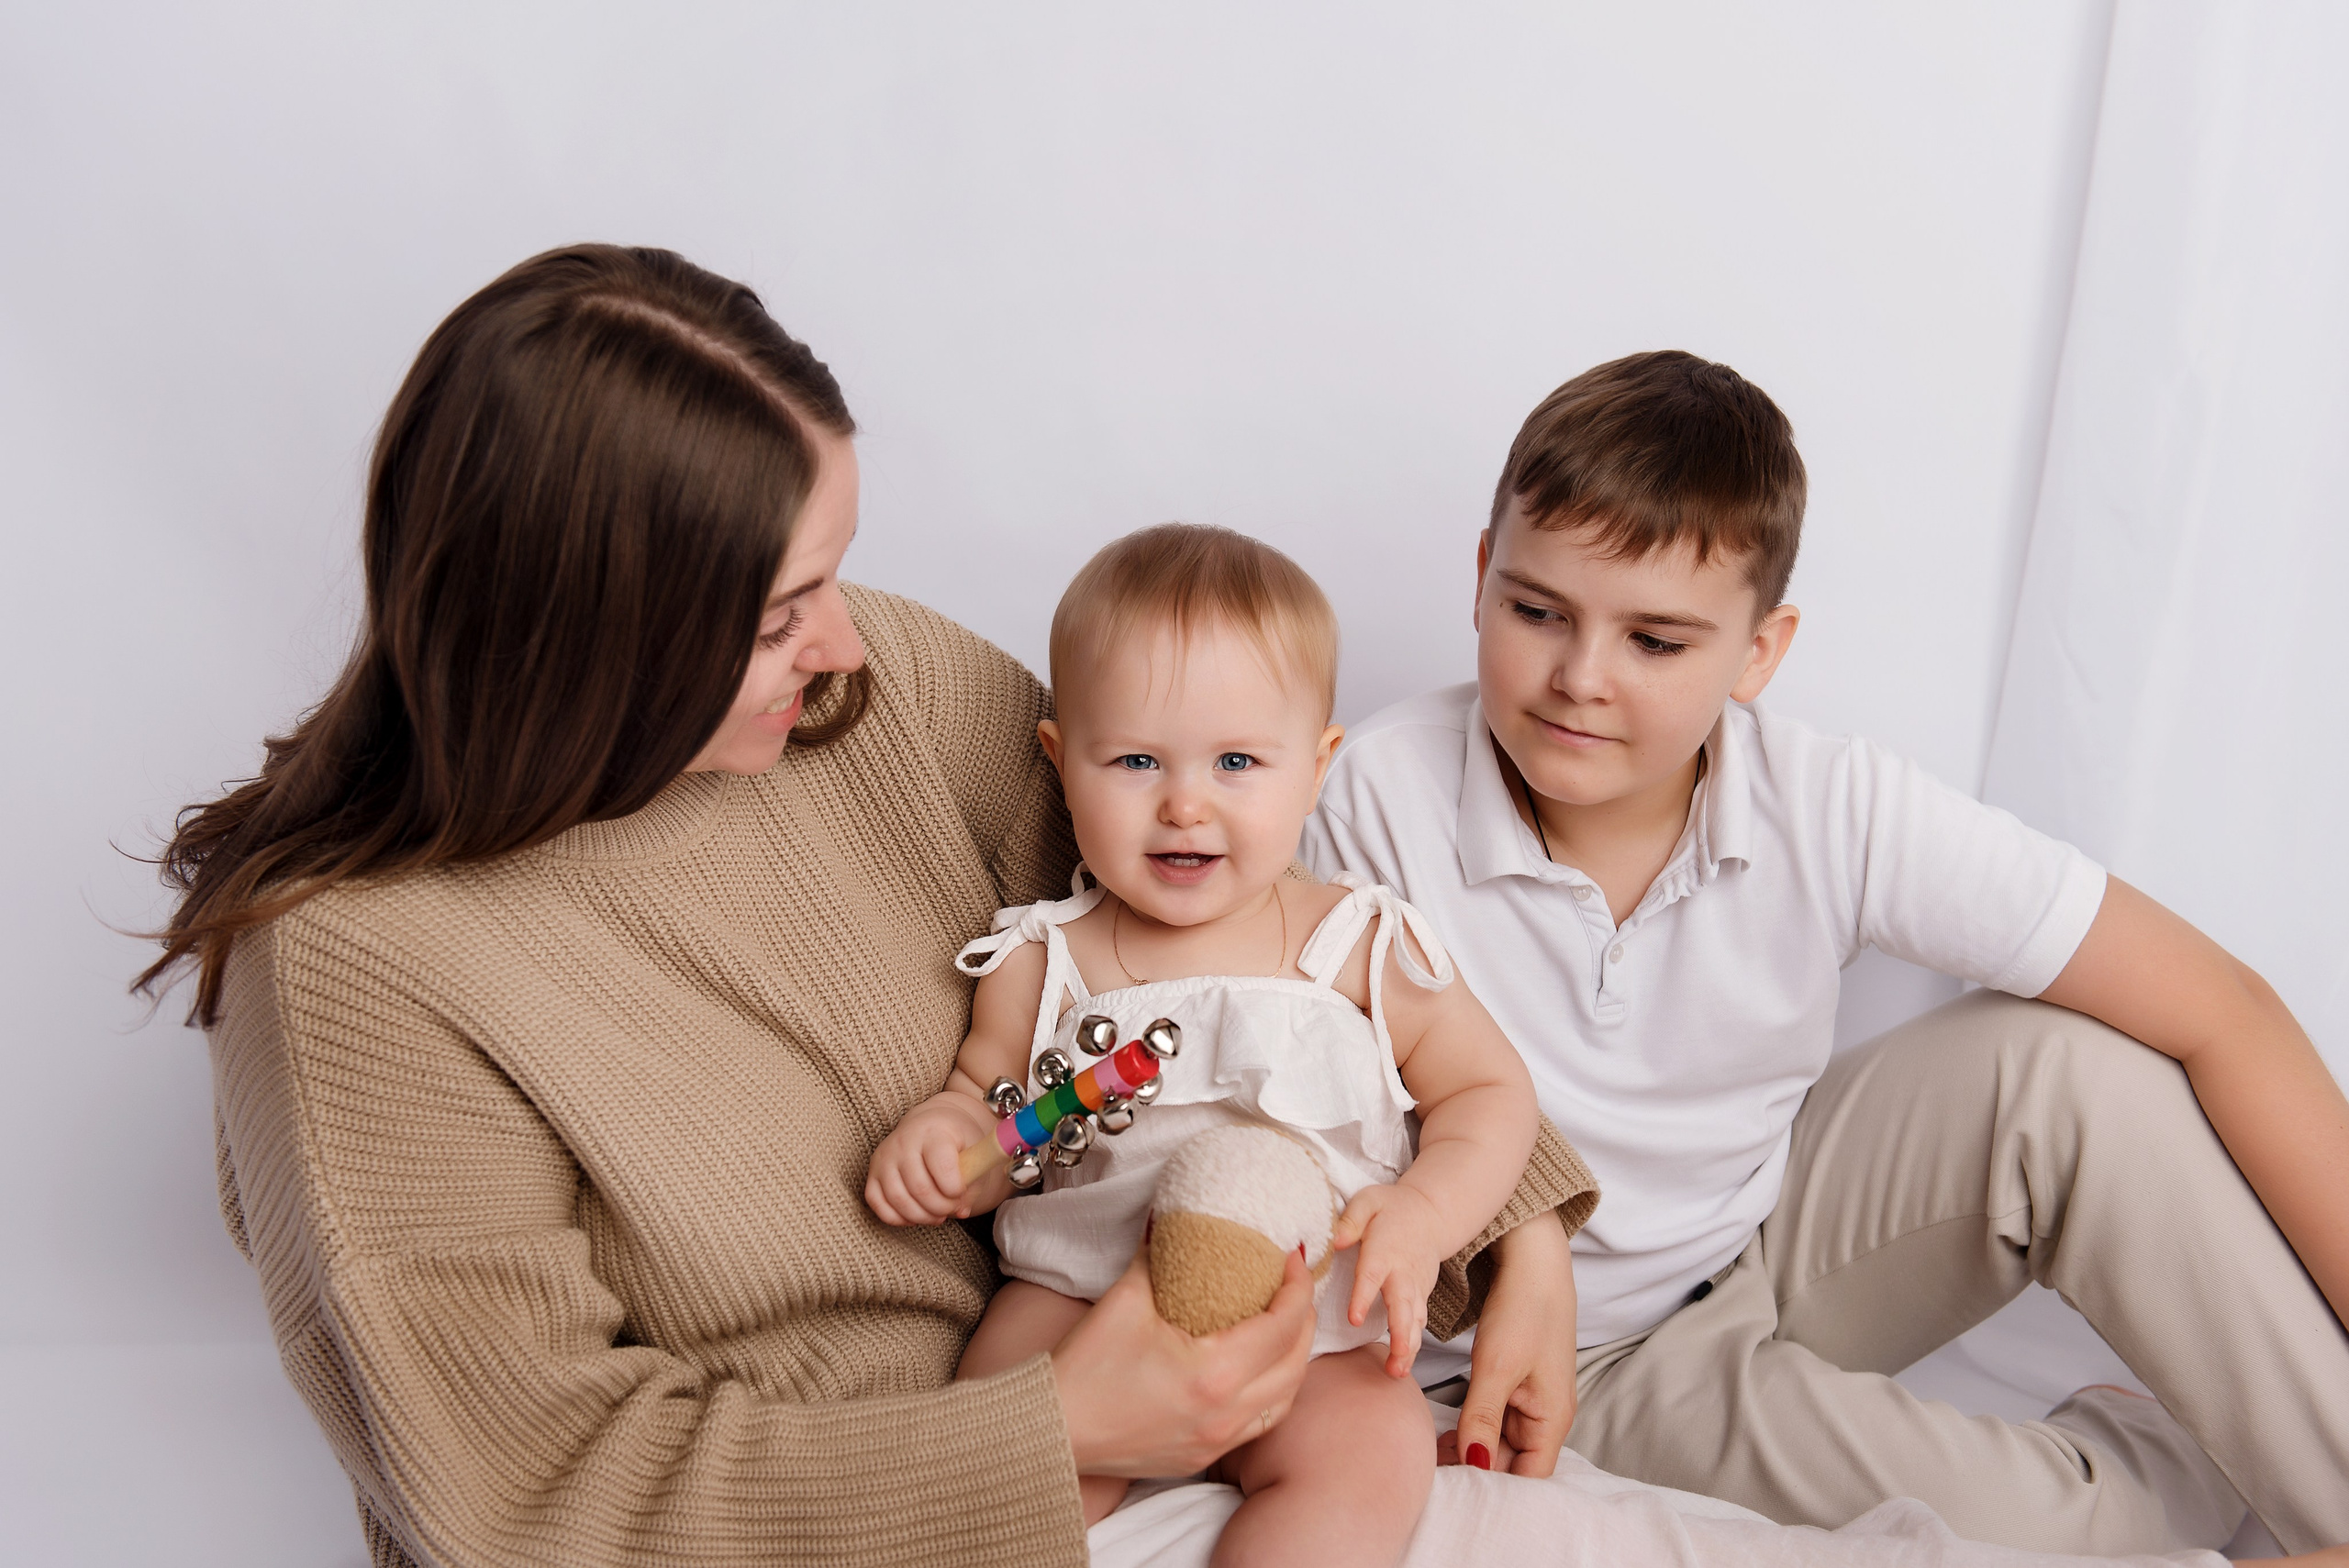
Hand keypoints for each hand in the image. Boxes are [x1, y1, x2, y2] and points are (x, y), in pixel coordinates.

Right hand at [864, 1092, 1002, 1224]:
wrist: (932, 1125)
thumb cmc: (957, 1142)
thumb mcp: (975, 1153)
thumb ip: (973, 1182)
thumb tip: (961, 1211)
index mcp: (933, 1132)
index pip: (942, 1166)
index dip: (955, 1188)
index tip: (961, 1191)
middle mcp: (904, 1142)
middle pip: (921, 1189)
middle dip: (941, 1208)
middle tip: (952, 1207)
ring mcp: (884, 1158)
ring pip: (899, 1200)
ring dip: (923, 1217)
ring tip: (938, 1214)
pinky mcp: (872, 1174)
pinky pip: (878, 1205)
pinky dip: (899, 1218)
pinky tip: (916, 1214)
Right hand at [1053, 1245, 1316, 1476]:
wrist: (1049, 1430)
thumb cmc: (1083, 1370)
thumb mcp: (1124, 1300)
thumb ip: (1156, 1255)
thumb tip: (1171, 1219)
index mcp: (1214, 1374)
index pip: (1282, 1324)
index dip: (1297, 1286)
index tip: (1293, 1256)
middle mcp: (1226, 1414)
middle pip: (1295, 1361)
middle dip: (1303, 1317)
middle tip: (1294, 1283)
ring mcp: (1217, 1441)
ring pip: (1285, 1398)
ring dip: (1294, 1358)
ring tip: (1285, 1324)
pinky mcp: (1202, 1457)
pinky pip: (1260, 1424)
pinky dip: (1273, 1393)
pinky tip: (1262, 1372)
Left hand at [1332, 1182, 1444, 1376]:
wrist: (1430, 1213)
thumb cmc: (1392, 1209)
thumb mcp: (1368, 1201)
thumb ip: (1351, 1219)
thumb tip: (1336, 1240)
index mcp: (1385, 1249)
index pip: (1372, 1274)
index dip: (1364, 1296)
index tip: (1354, 1318)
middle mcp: (1403, 1272)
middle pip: (1403, 1305)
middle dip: (1401, 1333)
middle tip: (1396, 1357)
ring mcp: (1416, 1286)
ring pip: (1414, 1320)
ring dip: (1409, 1347)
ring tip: (1398, 1371)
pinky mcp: (1421, 1296)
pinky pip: (1418, 1322)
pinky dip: (1414, 1344)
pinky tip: (1404, 1364)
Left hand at [1436, 1212, 1576, 1476]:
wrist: (1532, 1263)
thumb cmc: (1523, 1311)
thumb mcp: (1496, 1367)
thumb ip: (1482, 1418)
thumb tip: (1473, 1463)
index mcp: (1553, 1419)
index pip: (1530, 1477)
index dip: (1495, 1487)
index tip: (1456, 1487)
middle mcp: (1547, 1417)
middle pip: (1513, 1463)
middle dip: (1476, 1470)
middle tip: (1430, 1472)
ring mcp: (1532, 1402)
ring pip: (1500, 1442)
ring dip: (1470, 1449)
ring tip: (1431, 1455)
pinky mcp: (1517, 1386)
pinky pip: (1495, 1419)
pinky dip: (1472, 1427)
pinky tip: (1444, 1431)